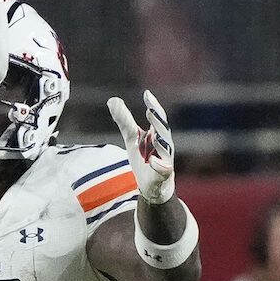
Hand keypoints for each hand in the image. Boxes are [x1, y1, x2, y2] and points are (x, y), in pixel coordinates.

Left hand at [107, 90, 174, 204]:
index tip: (147, 94)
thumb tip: (113, 100)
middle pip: (163, 130)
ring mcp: (165, 160)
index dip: (153, 106)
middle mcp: (164, 146)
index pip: (158, 118)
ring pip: (166, 149)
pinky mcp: (163, 175)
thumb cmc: (144, 159)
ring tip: (154, 133)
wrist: (152, 186)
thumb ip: (124, 120)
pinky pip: (164, 170)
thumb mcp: (131, 138)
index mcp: (157, 135)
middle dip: (158, 120)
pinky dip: (160, 165)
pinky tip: (153, 161)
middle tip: (151, 109)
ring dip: (161, 141)